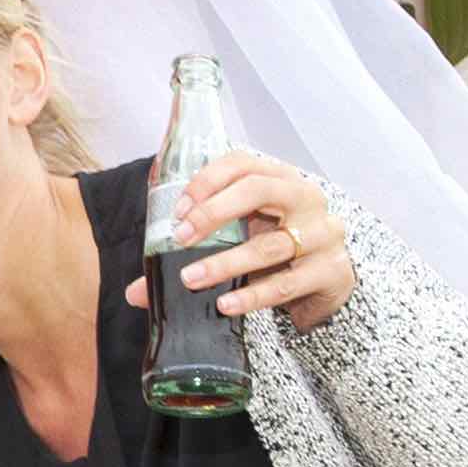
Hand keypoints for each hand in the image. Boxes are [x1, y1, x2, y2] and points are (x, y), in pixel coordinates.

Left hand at [145, 149, 358, 330]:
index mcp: (280, 178)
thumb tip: (136, 292)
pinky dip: (252, 295)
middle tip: (182, 238)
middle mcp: (306, 197)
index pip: (243, 163)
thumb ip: (196, 254)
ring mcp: (322, 233)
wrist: (330, 281)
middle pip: (260, 189)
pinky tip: (226, 304)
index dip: (208, 181)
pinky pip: (286, 284)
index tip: (178, 211)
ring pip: (270, 244)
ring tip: (192, 279)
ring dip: (226, 262)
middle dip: (214, 212)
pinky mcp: (330, 271)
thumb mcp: (241, 239)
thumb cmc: (277, 250)